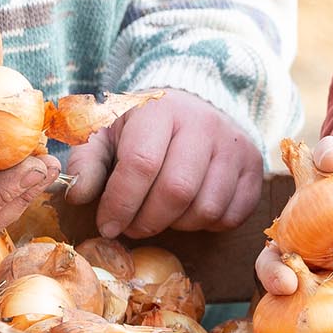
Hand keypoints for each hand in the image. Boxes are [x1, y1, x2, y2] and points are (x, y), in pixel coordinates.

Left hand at [60, 90, 264, 237]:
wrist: (195, 105)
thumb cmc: (144, 127)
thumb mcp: (107, 134)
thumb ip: (86, 162)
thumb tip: (78, 196)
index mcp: (161, 110)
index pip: (142, 164)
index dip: (121, 203)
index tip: (107, 225)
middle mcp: (203, 123)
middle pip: (176, 191)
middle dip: (147, 221)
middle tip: (131, 227)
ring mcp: (234, 146)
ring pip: (205, 208)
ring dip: (177, 225)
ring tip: (160, 215)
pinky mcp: (254, 167)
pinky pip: (231, 215)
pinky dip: (206, 225)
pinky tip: (189, 211)